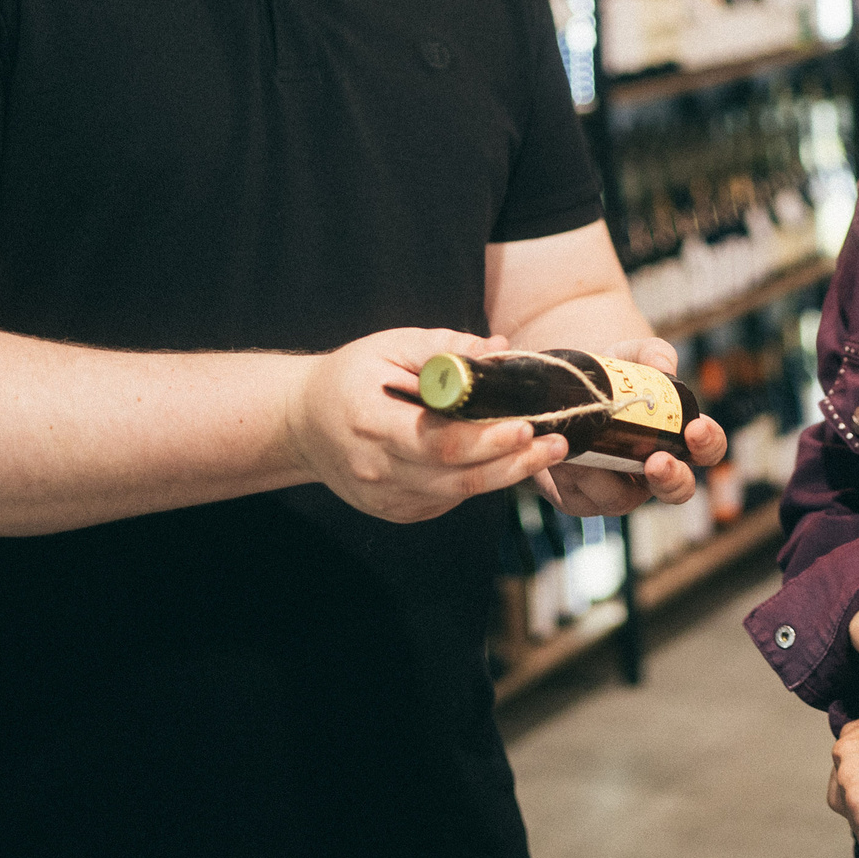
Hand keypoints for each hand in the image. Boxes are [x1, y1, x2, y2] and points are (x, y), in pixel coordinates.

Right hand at [288, 329, 568, 522]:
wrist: (301, 424)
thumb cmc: (350, 377)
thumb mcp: (389, 347)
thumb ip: (443, 348)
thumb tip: (498, 349)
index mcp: (370, 423)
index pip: (437, 442)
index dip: (486, 439)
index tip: (526, 425)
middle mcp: (376, 469)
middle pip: (455, 478)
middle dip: (513, 462)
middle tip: (556, 443)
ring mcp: (385, 498)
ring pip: (457, 494)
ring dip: (505, 474)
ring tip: (546, 451)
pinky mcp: (396, 511)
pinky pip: (447, 499)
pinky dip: (478, 480)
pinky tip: (503, 460)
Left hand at [532, 333, 727, 517]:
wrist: (558, 393)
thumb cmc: (607, 378)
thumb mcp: (627, 357)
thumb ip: (650, 353)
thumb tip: (662, 365)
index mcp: (674, 440)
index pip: (706, 451)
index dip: (708, 444)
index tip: (695, 429)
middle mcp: (651, 472)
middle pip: (676, 490)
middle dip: (670, 479)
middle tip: (657, 462)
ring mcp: (619, 490)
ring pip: (620, 498)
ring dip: (601, 472)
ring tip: (577, 442)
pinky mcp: (582, 501)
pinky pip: (581, 498)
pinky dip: (569, 475)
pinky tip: (557, 452)